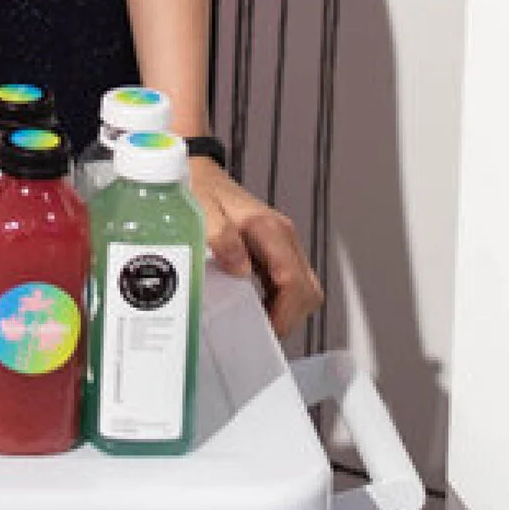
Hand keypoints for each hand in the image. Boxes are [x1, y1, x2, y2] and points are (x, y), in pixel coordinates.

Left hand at [187, 157, 324, 338]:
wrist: (202, 175)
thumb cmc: (200, 192)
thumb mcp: (203, 211)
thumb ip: (220, 237)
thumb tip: (240, 268)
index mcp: (271, 230)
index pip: (293, 281)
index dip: (284, 313)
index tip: (265, 332)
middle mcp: (285, 239)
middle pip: (308, 290)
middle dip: (290, 318)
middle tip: (260, 334)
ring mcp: (284, 246)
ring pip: (304, 289)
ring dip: (287, 312)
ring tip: (257, 326)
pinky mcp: (277, 253)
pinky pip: (291, 284)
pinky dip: (280, 302)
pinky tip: (256, 310)